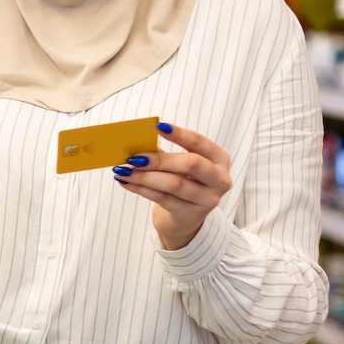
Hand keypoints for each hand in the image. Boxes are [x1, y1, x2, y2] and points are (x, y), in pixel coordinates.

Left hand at [112, 122, 231, 250]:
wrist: (186, 216)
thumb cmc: (183, 181)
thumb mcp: (180, 165)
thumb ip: (165, 153)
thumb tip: (138, 141)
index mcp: (220, 159)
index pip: (200, 143)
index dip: (180, 134)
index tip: (158, 126)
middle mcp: (220, 179)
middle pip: (191, 164)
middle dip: (160, 159)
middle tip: (133, 157)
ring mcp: (208, 199)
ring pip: (174, 184)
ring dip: (144, 176)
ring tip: (123, 170)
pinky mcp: (191, 214)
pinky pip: (162, 198)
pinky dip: (140, 189)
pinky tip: (125, 182)